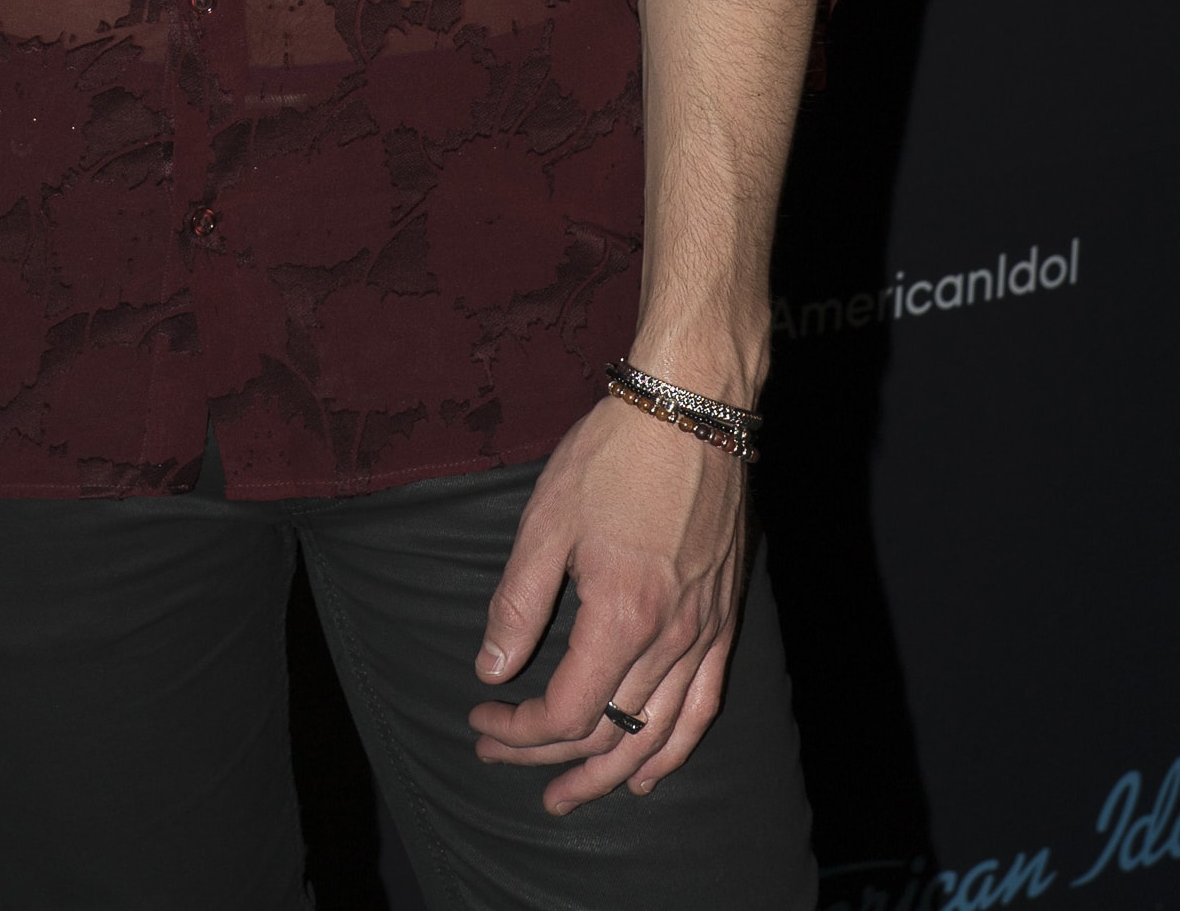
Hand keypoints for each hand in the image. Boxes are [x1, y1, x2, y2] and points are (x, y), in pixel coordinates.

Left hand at [468, 396, 746, 811]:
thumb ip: (518, 603)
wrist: (691, 408)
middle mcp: (670, 638)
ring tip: (569, 794)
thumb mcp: (547, 519)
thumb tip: (491, 670)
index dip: (519, 730)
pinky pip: (704, 706)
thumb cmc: (614, 455)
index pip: (567, 710)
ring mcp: (704, 632)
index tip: (481, 718)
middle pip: (608, 732)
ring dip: (609, 773)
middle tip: (501, 760)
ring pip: (657, 734)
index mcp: (621, 617)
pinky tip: (650, 771)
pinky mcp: (723, 619)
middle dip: (548, 758)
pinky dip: (675, 749)